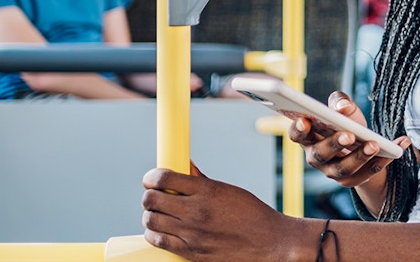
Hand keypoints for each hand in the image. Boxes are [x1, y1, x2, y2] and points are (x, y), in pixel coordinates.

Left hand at [142, 162, 296, 261]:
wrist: (270, 243)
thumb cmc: (252, 214)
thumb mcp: (228, 190)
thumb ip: (201, 179)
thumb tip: (184, 165)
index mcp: (207, 191)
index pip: (163, 178)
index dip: (151, 176)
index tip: (152, 178)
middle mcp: (197, 211)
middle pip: (151, 199)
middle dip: (149, 195)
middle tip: (155, 195)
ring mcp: (192, 234)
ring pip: (150, 220)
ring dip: (150, 214)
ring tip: (159, 213)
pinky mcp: (191, 252)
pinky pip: (158, 241)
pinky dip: (154, 233)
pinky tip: (162, 229)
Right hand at [287, 91, 410, 188]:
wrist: (362, 142)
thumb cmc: (346, 122)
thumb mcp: (343, 107)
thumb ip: (340, 101)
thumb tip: (343, 107)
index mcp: (308, 137)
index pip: (296, 135)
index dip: (298, 129)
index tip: (305, 120)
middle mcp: (316, 158)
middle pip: (320, 155)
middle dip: (334, 144)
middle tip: (349, 135)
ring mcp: (333, 172)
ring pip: (344, 169)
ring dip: (359, 156)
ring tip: (374, 144)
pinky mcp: (353, 181)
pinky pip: (368, 173)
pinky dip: (384, 160)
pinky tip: (399, 144)